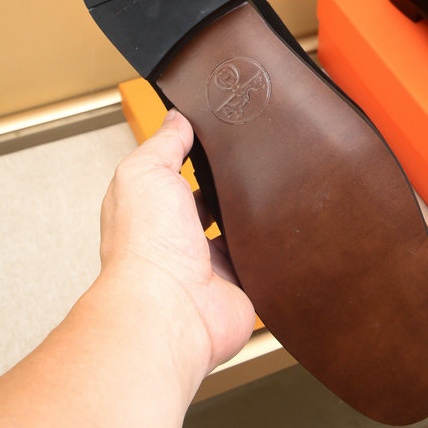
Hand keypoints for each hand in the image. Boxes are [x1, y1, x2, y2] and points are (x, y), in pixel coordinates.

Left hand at [99, 108, 254, 372]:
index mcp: (153, 208)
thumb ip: (165, 144)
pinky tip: (283, 229)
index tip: (222, 134)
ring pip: (241, 231)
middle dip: (231, 186)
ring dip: (253, 217)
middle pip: (213, 202)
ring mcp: (210, 263)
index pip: (178, 174)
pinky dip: (272, 249)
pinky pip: (262, 261)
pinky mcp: (241, 284)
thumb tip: (178, 118)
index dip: (198, 155)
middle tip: (255, 162)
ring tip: (275, 190)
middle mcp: (179, 238)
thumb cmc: (145, 248)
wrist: (170, 309)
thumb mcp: (146, 172)